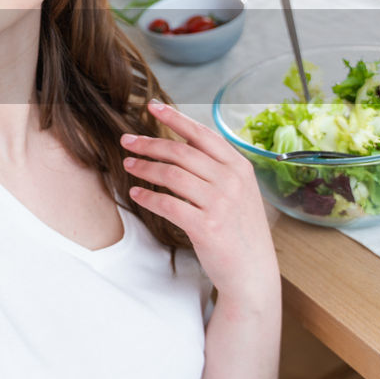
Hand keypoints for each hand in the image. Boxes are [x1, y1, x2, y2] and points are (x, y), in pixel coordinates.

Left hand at [120, 100, 279, 306]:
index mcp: (239, 167)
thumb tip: (182, 143)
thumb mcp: (238, 191)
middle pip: (181, 152)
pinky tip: (136, 194)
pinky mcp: (207, 227)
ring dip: (144, 168)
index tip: (152, 106)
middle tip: (126, 140)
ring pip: (172, 175)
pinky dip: (148, 197)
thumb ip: (216, 167)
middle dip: (149, 143)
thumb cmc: (240, 230)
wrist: (253, 272)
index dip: (175, 117)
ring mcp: (220, 204)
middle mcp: (231, 181)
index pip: (202, 134)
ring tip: (128, 164)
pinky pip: (168, 205)